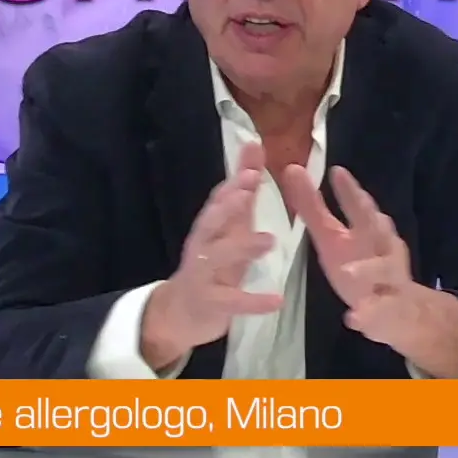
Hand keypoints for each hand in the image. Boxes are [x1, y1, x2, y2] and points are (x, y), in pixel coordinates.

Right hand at [140, 142, 282, 370]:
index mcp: (208, 227)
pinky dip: (253, 301)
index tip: (251, 165)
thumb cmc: (211, 262)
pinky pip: (231, 302)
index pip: (217, 200)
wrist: (181, 312)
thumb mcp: (228, 227)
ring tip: (270, 240)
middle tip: (247, 190)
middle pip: (208, 222)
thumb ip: (241, 190)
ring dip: (241, 247)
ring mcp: (201, 275)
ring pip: (216, 258)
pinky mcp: (209, 304)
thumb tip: (253, 145)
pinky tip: (276, 300)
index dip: (232, 183)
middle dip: (226, 206)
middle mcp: (201, 246)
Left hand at [281, 165, 457, 376]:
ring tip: (349, 271)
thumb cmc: (361, 264)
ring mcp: (390, 281)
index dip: (350, 189)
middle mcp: (384, 249)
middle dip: (370, 216)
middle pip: (382, 230)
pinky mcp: (388, 313)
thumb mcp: (332, 236)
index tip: (337, 171)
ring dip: (369, 270)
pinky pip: (379, 314)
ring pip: (385, 272)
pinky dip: (368, 315)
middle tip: (360, 200)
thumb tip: (291, 168)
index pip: (360, 206)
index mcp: (368, 231)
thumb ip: (313, 206)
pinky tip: (354, 317)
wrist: (402, 313)